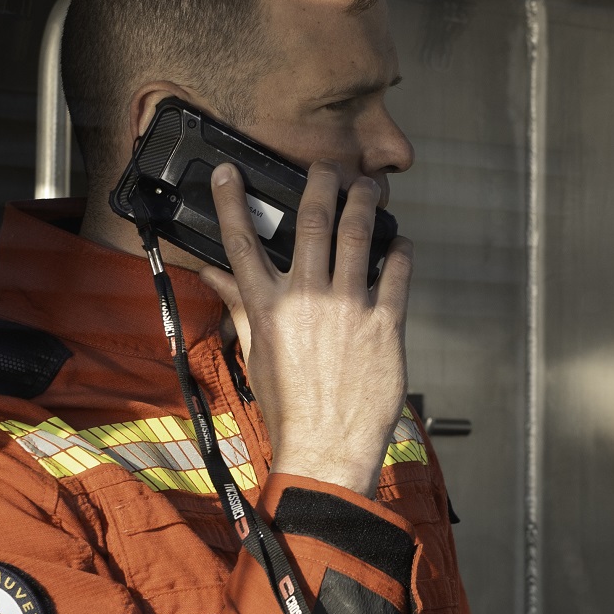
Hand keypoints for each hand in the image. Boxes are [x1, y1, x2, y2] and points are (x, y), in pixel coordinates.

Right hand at [201, 161, 407, 492]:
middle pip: (312, 221)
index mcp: (268, 306)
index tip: (228, 170)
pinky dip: (400, 251)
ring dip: (365, 203)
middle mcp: (307, 298)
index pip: (242, 242)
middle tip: (328, 166)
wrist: (326, 446)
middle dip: (320, 183)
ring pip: (359, 235)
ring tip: (370, 188)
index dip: (232, 201)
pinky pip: (397, 273)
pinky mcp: (385, 324)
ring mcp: (349, 308)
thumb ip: (238, 306)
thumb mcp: (254, 352)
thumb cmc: (287, 404)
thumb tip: (213, 275)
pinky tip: (400, 243)